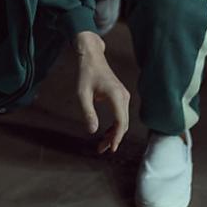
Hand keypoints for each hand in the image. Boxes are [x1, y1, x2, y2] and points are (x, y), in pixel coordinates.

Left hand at [73, 31, 129, 153]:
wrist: (91, 57)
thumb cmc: (86, 73)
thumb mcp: (82, 93)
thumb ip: (88, 112)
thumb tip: (93, 130)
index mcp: (116, 95)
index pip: (121, 121)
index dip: (117, 137)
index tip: (111, 148)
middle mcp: (124, 96)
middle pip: (123, 123)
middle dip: (114, 138)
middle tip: (102, 149)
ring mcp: (124, 96)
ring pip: (123, 121)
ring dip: (114, 133)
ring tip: (102, 144)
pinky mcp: (121, 97)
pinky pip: (121, 115)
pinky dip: (115, 125)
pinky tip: (107, 133)